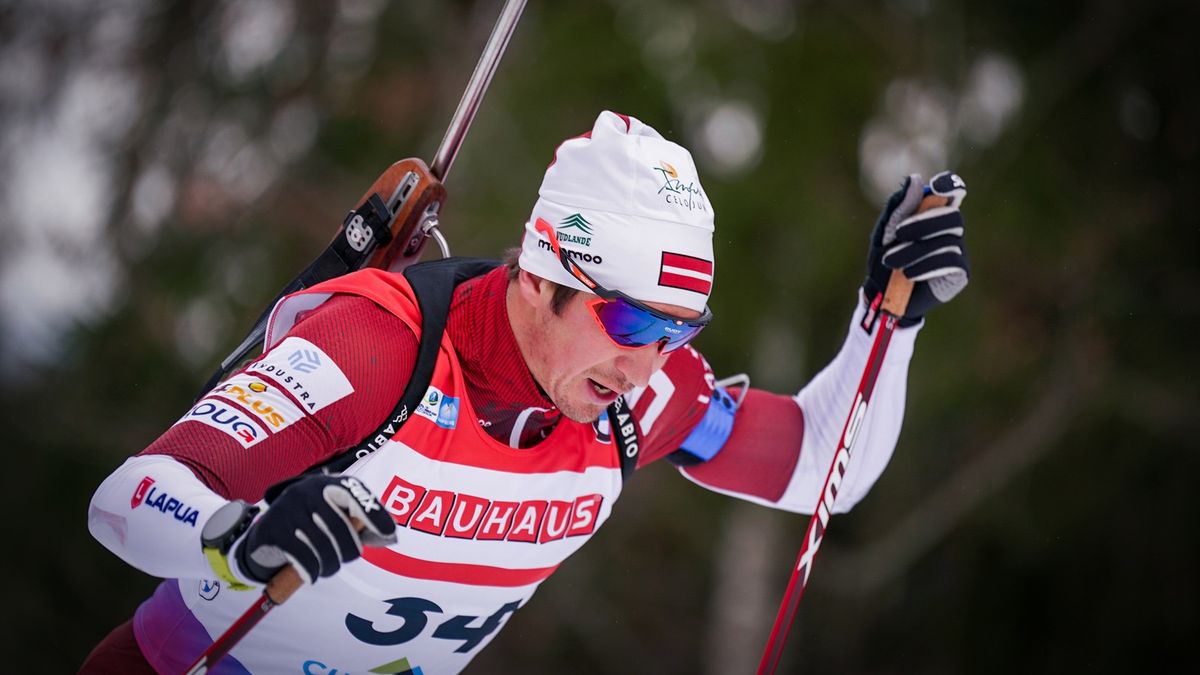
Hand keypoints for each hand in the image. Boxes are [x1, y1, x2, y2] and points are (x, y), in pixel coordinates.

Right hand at [231, 475, 396, 584]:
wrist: (266, 534)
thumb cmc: (311, 526)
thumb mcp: (334, 515)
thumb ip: (361, 521)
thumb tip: (390, 535)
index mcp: (327, 484)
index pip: (355, 493)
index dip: (374, 513)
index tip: (389, 533)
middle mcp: (306, 491)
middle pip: (340, 527)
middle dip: (349, 550)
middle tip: (346, 557)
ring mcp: (287, 509)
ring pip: (321, 545)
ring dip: (330, 565)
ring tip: (328, 567)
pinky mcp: (272, 529)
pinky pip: (301, 556)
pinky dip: (311, 571)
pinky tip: (312, 574)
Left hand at [863, 171, 969, 325]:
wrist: (883, 298)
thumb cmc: (884, 261)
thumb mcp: (885, 233)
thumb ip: (899, 207)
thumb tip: (915, 179)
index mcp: (934, 215)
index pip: (952, 192)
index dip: (951, 185)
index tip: (938, 186)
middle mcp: (950, 231)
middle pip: (952, 216)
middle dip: (923, 223)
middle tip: (897, 234)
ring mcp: (958, 251)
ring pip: (946, 240)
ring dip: (914, 249)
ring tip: (891, 261)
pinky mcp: (960, 273)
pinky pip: (950, 261)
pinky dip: (926, 265)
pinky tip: (908, 274)